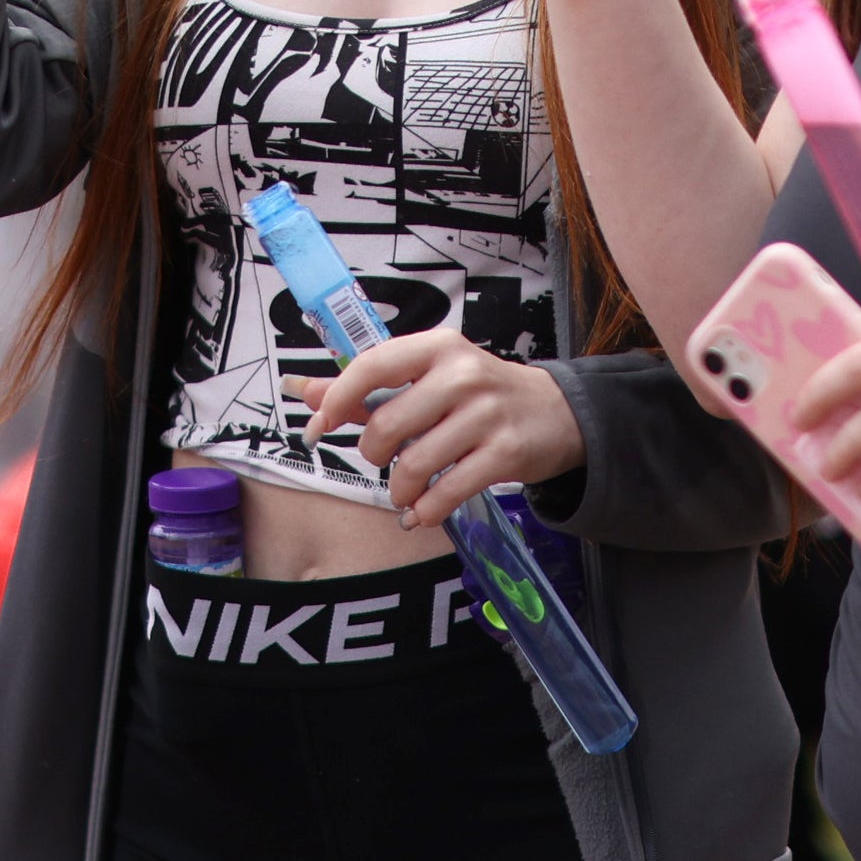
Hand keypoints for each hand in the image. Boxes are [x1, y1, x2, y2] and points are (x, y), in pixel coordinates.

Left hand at [294, 334, 577, 529]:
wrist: (557, 412)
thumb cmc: (479, 395)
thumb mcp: (429, 377)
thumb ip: (368, 386)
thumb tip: (303, 391)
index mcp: (437, 347)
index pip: (373, 366)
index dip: (338, 399)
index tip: (319, 426)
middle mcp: (463, 375)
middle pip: (388, 424)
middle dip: (374, 454)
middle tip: (384, 461)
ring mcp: (487, 414)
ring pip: (415, 464)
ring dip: (400, 489)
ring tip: (405, 491)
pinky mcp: (506, 453)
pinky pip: (448, 491)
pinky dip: (426, 510)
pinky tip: (422, 513)